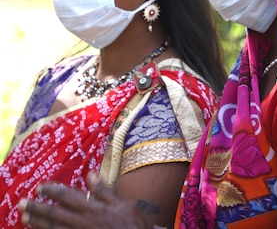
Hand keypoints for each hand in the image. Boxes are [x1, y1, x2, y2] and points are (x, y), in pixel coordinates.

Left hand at [18, 171, 147, 228]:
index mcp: (93, 209)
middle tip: (22, 203)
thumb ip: (105, 191)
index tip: (40, 187)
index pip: (67, 196)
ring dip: (37, 223)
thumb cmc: (133, 225)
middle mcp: (82, 222)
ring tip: (25, 218)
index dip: (52, 191)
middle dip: (37, 207)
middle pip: (55, 214)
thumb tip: (91, 174)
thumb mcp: (124, 204)